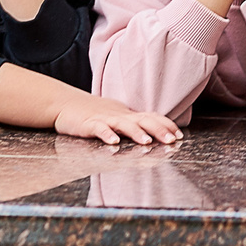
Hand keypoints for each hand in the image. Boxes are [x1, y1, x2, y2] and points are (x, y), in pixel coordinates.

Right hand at [55, 93, 184, 146]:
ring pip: (123, 124)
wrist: (65, 103)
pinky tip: (114, 142)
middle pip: (143, 120)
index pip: (151, 117)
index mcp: (128, 115)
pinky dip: (107, 134)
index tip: (180, 135)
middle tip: (173, 140)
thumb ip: (135, 123)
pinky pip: (99, 129)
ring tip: (147, 141)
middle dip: (159, 130)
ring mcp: (104, 119)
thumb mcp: (118, 116)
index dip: (166, 124)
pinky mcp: (88, 124)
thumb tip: (155, 131)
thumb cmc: (93, 113)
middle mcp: (119, 116)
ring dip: (136, 132)